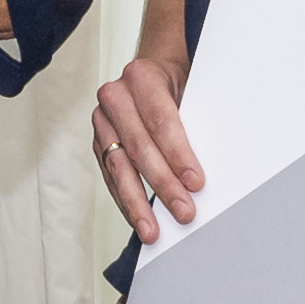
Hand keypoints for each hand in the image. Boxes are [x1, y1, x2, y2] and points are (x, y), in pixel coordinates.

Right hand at [90, 47, 203, 238]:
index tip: (196, 183)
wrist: (151, 74)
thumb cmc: (177, 85)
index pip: (161, 121)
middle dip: (163, 184)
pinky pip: (111, 177)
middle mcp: (115, 97)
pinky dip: (126, 200)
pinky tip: (138, 218)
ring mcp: (102, 121)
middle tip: (183, 211)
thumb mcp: (189, 92)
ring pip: (119, 167)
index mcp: (141, 77)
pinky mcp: (98, 143)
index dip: (178, 155)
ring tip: (152, 230)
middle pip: (139, 148)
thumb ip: (193, 123)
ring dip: (137, 203)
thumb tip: (206, 171)